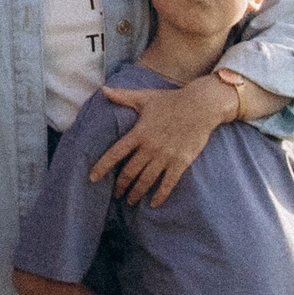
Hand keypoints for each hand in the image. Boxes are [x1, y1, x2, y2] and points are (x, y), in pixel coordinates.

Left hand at [87, 74, 240, 207]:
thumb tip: (102, 90)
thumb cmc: (171, 100)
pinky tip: (154, 204)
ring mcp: (166, 156)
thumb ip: (123, 96)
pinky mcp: (181, 162)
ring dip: (136, 193)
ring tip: (130, 201)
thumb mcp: (145, 97)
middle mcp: (150, 147)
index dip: (102, 167)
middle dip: (121, 186)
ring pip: (146, 180)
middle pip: (130, 172)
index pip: (115, 153)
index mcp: (139, 132)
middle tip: (116, 195)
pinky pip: (168, 183)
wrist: (201, 105)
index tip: (92, 178)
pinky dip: (160, 195)